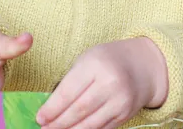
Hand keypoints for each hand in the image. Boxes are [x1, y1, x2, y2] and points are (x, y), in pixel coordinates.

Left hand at [36, 37, 168, 128]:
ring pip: (90, 124)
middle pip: (79, 110)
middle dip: (58, 123)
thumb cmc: (107, 60)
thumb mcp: (87, 60)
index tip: (39, 117)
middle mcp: (110, 82)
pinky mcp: (126, 114)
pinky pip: (102, 128)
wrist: (143, 65)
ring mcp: (120, 100)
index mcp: (96, 64)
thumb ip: (71, 81)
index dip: (52, 108)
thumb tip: (49, 108)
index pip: (69, 91)